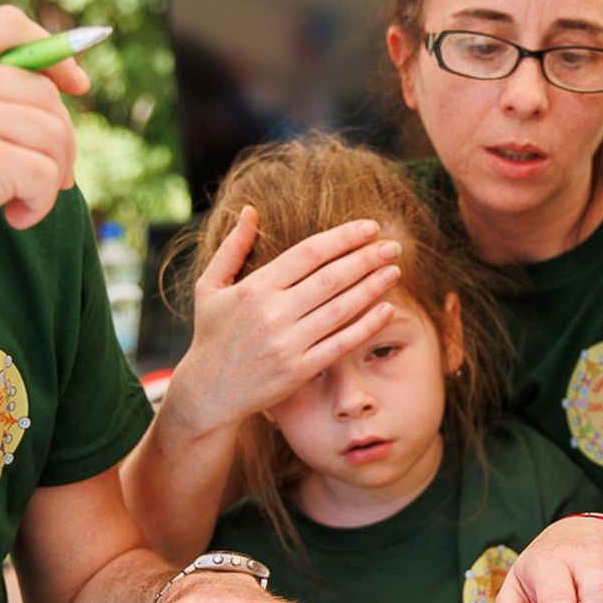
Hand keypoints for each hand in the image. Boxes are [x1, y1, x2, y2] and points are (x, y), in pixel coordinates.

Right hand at [0, 8, 89, 326]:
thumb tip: (57, 79)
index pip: (7, 24)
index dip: (54, 51)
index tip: (77, 84)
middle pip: (40, 86)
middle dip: (58, 135)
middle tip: (47, 177)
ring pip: (52, 130)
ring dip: (51, 173)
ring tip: (20, 201)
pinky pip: (46, 173)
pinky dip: (41, 203)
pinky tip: (13, 219)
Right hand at [156, 207, 401, 438]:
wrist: (209, 392)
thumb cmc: (212, 334)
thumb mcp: (211, 287)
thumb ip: (232, 247)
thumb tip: (249, 210)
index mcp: (255, 288)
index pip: (309, 253)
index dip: (343, 238)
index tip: (369, 228)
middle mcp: (273, 314)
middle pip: (331, 278)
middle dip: (367, 258)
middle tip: (392, 246)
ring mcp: (287, 344)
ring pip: (341, 309)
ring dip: (372, 287)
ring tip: (393, 270)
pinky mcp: (298, 371)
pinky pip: (340, 344)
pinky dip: (366, 326)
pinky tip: (386, 308)